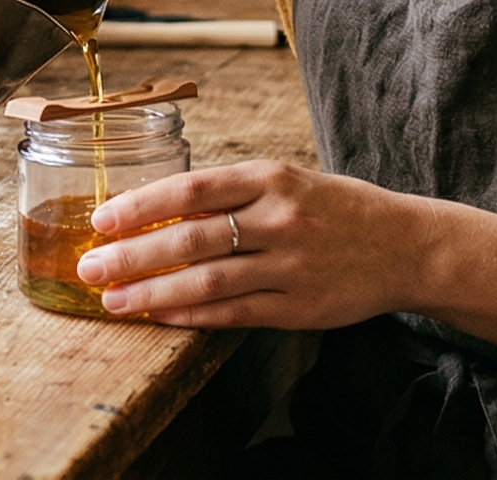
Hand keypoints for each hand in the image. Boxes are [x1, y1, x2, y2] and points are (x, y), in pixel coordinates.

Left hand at [74, 161, 436, 329]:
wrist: (407, 245)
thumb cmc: (337, 209)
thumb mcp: (289, 181)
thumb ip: (233, 194)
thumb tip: (161, 210)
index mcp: (271, 178)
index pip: (191, 188)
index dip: (140, 205)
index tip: (101, 219)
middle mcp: (279, 219)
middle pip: (190, 238)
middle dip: (132, 255)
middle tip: (90, 265)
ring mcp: (290, 266)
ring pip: (206, 282)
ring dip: (152, 294)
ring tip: (113, 301)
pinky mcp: (300, 308)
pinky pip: (234, 314)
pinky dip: (191, 317)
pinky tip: (161, 318)